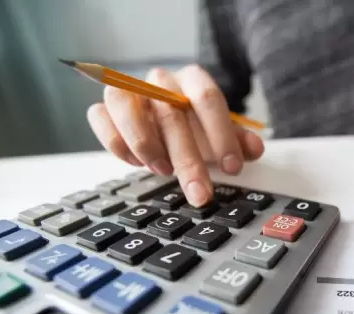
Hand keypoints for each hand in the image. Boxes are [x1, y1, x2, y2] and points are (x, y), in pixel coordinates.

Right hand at [86, 66, 264, 205]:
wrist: (165, 121)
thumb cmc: (196, 127)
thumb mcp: (221, 135)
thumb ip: (238, 141)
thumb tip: (254, 149)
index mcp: (192, 79)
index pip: (207, 98)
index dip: (221, 134)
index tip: (232, 168)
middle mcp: (159, 81)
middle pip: (171, 114)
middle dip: (188, 160)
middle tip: (201, 194)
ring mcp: (129, 91)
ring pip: (125, 105)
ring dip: (144, 143)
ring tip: (163, 172)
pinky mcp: (105, 108)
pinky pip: (99, 117)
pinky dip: (116, 143)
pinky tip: (136, 164)